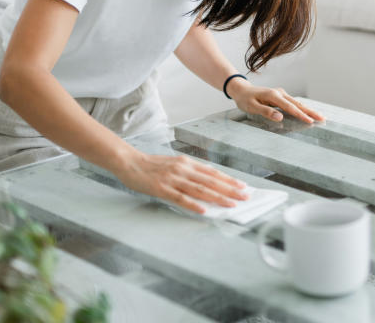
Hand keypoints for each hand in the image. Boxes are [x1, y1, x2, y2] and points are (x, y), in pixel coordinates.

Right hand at [114, 150, 248, 214]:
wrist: (129, 162)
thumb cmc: (152, 166)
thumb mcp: (174, 165)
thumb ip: (190, 173)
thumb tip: (208, 184)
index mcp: (187, 163)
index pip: (212, 172)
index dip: (228, 180)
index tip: (242, 186)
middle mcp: (183, 169)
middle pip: (210, 181)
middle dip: (229, 190)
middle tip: (244, 196)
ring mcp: (172, 179)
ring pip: (200, 189)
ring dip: (217, 198)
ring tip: (231, 204)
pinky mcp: (162, 189)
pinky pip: (180, 198)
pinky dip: (194, 204)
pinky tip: (204, 211)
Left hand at [227, 79, 325, 123]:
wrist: (241, 90)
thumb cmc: (245, 99)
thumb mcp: (252, 107)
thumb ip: (266, 112)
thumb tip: (280, 117)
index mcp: (273, 96)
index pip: (290, 108)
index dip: (301, 115)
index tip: (310, 121)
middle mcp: (280, 93)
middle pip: (298, 104)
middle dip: (311, 112)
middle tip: (322, 118)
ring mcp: (281, 93)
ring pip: (297, 103)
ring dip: (308, 110)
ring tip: (319, 116)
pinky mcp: (280, 96)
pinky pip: (293, 103)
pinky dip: (302, 107)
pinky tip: (307, 112)